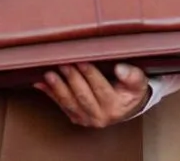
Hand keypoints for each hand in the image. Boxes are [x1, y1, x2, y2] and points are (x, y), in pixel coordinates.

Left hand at [35, 63, 150, 127]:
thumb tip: (120, 69)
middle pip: (82, 96)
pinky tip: (41, 84)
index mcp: (114, 107)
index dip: (90, 74)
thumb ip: (132, 76)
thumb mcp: (138, 83)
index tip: (82, 60)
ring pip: (69, 103)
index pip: (100, 88)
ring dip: (57, 88)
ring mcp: (85, 119)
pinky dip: (50, 94)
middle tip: (63, 63)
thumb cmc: (131, 92)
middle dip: (71, 78)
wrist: (127, 107)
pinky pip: (61, 105)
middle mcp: (99, 116)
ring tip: (49, 74)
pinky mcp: (76, 117)